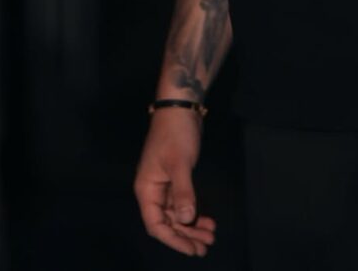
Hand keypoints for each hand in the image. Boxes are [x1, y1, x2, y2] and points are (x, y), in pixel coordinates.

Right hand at [134, 107, 215, 255]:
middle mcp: (153, 190)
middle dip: (186, 235)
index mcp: (146, 189)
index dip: (173, 239)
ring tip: (211, 236)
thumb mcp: (180, 163)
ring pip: (177, 214)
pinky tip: (208, 220)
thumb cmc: (176, 134)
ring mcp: (164, 184)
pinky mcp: (176, 178)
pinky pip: (183, 202)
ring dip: (192, 226)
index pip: (156, 224)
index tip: (191, 249)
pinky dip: (194, 212)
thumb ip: (183, 192)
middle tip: (206, 247)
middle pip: (167, 222)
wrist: (180, 108)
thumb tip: (186, 220)